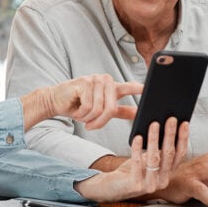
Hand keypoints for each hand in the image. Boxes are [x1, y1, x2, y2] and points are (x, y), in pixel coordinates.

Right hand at [21, 74, 142, 130]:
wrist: (56, 101)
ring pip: (99, 109)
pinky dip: (81, 113)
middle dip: (100, 121)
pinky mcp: (84, 83)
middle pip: (112, 108)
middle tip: (90, 126)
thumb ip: (120, 110)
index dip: (139, 89)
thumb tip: (138, 112)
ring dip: (88, 118)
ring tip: (82, 115)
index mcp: (112, 86)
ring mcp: (95, 80)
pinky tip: (76, 108)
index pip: (129, 87)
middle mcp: (106, 80)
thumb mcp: (101, 110)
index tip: (150, 90)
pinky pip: (88, 107)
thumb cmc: (79, 105)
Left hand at [75, 117, 188, 201]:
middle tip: (171, 119)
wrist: (114, 187)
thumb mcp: (147, 159)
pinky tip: (138, 138)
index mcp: (168, 173)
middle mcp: (162, 180)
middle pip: (169, 154)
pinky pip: (137, 164)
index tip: (184, 123)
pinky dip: (138, 150)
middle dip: (170, 135)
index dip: (183, 139)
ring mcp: (150, 184)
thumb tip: (161, 125)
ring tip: (154, 124)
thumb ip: (157, 148)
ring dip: (154, 139)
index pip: (180, 154)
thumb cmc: (132, 170)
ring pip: (155, 158)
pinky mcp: (135, 185)